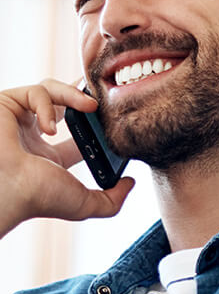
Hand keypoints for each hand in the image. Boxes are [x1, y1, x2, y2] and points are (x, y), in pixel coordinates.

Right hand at [0, 79, 133, 236]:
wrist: (8, 189)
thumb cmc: (37, 198)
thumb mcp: (83, 203)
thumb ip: (111, 200)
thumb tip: (130, 183)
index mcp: (49, 158)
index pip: (78, 135)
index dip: (97, 125)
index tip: (114, 122)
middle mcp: (33, 137)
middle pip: (64, 103)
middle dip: (85, 96)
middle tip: (105, 98)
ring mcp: (20, 119)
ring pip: (51, 90)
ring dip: (73, 95)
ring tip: (90, 106)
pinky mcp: (8, 105)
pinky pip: (35, 92)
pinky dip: (47, 105)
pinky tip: (50, 127)